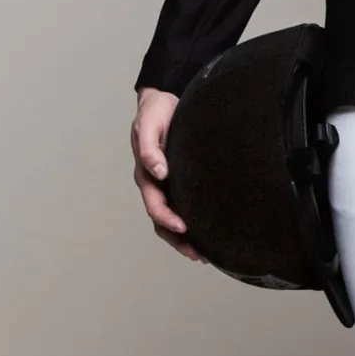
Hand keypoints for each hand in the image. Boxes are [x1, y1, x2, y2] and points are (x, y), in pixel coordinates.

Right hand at [131, 87, 207, 260]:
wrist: (162, 101)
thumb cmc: (154, 112)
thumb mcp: (148, 125)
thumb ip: (149, 148)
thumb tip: (158, 172)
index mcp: (145, 174)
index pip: (154, 203)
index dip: (167, 218)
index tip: (183, 228)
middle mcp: (155, 183)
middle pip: (162, 220)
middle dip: (178, 240)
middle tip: (199, 255)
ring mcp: (166, 185)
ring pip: (171, 219)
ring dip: (184, 239)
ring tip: (204, 255)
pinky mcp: (179, 181)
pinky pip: (183, 207)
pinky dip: (193, 223)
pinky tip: (208, 233)